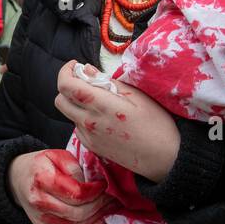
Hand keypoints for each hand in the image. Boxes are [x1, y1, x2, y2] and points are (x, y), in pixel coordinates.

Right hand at [6, 148, 109, 223]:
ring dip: (97, 218)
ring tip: (108, 207)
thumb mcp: (56, 155)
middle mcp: (39, 202)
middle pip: (78, 212)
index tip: (104, 185)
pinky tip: (98, 221)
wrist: (17, 178)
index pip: (77, 194)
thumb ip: (74, 168)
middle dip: (100, 205)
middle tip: (111, 197)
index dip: (96, 192)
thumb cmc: (41, 165)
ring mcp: (40, 218)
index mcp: (42, 179)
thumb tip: (91, 185)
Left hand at [53, 60, 179, 182]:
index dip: (66, 71)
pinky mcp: (91, 147)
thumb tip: (86, 70)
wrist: (164, 158)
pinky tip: (102, 117)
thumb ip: (107, 82)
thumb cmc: (156, 123)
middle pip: (60, 100)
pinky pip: (77, 127)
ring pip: (68, 113)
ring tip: (99, 101)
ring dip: (76, 103)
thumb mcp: (137, 96)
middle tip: (86, 81)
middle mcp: (89, 122)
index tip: (75, 65)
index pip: (66, 85)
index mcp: (101, 105)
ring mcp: (88, 137)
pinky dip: (83, 118)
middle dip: (68, 86)